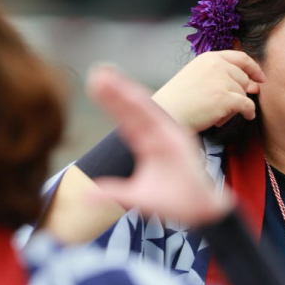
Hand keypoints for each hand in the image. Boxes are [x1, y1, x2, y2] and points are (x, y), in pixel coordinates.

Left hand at [85, 65, 232, 225]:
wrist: (199, 211)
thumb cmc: (173, 203)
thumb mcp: (136, 197)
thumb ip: (112, 192)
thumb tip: (85, 194)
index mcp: (147, 146)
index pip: (125, 121)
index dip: (111, 104)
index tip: (94, 87)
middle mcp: (157, 136)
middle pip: (131, 110)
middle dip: (115, 92)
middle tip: (96, 72)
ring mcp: (168, 136)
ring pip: (142, 109)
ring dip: (125, 92)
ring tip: (107, 76)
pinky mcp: (177, 139)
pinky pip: (158, 119)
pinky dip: (144, 105)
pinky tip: (129, 91)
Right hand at [151, 50, 265, 131]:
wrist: (168, 113)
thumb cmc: (180, 100)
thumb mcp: (198, 76)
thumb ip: (223, 76)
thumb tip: (254, 84)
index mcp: (209, 58)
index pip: (240, 57)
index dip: (253, 68)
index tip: (260, 77)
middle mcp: (217, 65)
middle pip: (244, 79)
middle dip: (239, 93)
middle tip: (226, 106)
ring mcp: (222, 81)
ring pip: (244, 93)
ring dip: (236, 106)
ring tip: (218, 113)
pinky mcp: (226, 98)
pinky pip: (247, 105)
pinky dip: (249, 112)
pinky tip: (247, 117)